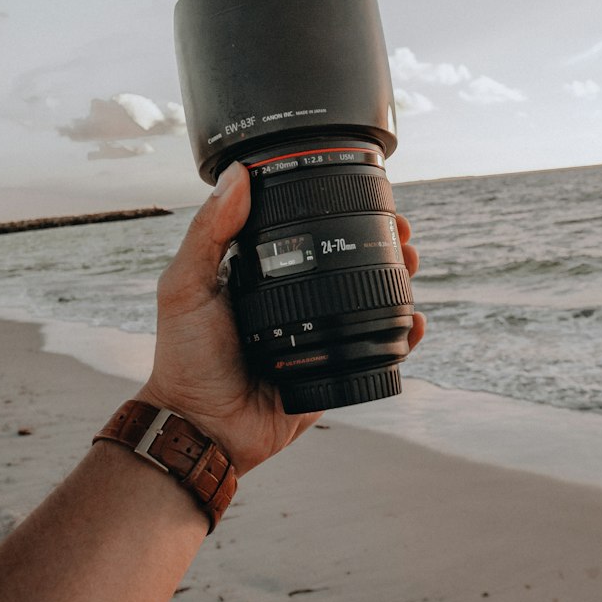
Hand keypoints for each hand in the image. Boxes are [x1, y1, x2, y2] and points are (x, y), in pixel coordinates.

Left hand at [138, 161, 425, 474]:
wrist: (202, 428)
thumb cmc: (185, 359)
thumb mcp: (186, 286)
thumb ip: (207, 231)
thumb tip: (237, 174)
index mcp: (262, 273)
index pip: (308, 231)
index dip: (339, 211)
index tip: (366, 195)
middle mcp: (294, 299)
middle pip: (348, 261)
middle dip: (383, 242)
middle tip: (402, 233)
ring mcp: (318, 335)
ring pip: (370, 300)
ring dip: (400, 279)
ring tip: (412, 264)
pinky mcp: (335, 371)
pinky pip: (378, 350)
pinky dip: (404, 336)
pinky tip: (417, 321)